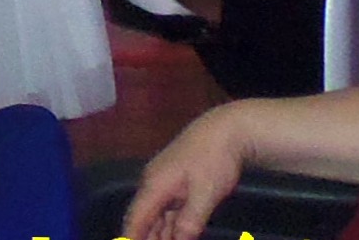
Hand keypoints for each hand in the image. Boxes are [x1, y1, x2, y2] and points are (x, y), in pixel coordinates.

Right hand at [124, 104, 251, 239]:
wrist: (227, 129)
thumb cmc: (214, 159)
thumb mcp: (205, 193)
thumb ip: (190, 221)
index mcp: (155, 186)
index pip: (136, 218)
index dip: (131, 237)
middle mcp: (154, 184)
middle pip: (144, 218)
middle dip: (146, 236)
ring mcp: (165, 183)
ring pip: (157, 214)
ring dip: (159, 233)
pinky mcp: (177, 182)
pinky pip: (168, 208)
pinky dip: (170, 224)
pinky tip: (175, 234)